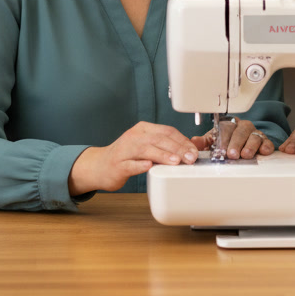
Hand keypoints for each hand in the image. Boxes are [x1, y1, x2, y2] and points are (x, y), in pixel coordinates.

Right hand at [68, 121, 198, 193]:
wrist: (100, 166)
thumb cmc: (127, 156)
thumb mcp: (147, 147)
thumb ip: (165, 146)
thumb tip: (189, 149)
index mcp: (143, 129)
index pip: (167, 131)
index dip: (182, 141)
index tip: (194, 151)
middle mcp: (134, 136)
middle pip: (159, 139)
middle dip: (177, 148)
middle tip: (190, 157)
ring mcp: (125, 150)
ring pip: (146, 150)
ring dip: (162, 155)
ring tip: (176, 161)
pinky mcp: (118, 165)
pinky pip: (130, 164)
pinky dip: (140, 165)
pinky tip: (149, 166)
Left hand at [195, 117, 275, 160]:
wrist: (240, 146)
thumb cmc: (226, 143)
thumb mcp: (213, 141)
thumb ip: (203, 142)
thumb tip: (194, 141)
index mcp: (230, 125)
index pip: (227, 128)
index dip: (224, 139)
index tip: (220, 149)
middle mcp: (243, 127)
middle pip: (241, 131)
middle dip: (236, 142)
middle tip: (232, 154)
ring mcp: (254, 134)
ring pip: (254, 136)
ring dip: (250, 146)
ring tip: (246, 155)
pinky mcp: (264, 142)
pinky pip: (267, 142)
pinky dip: (266, 146)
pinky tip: (263, 151)